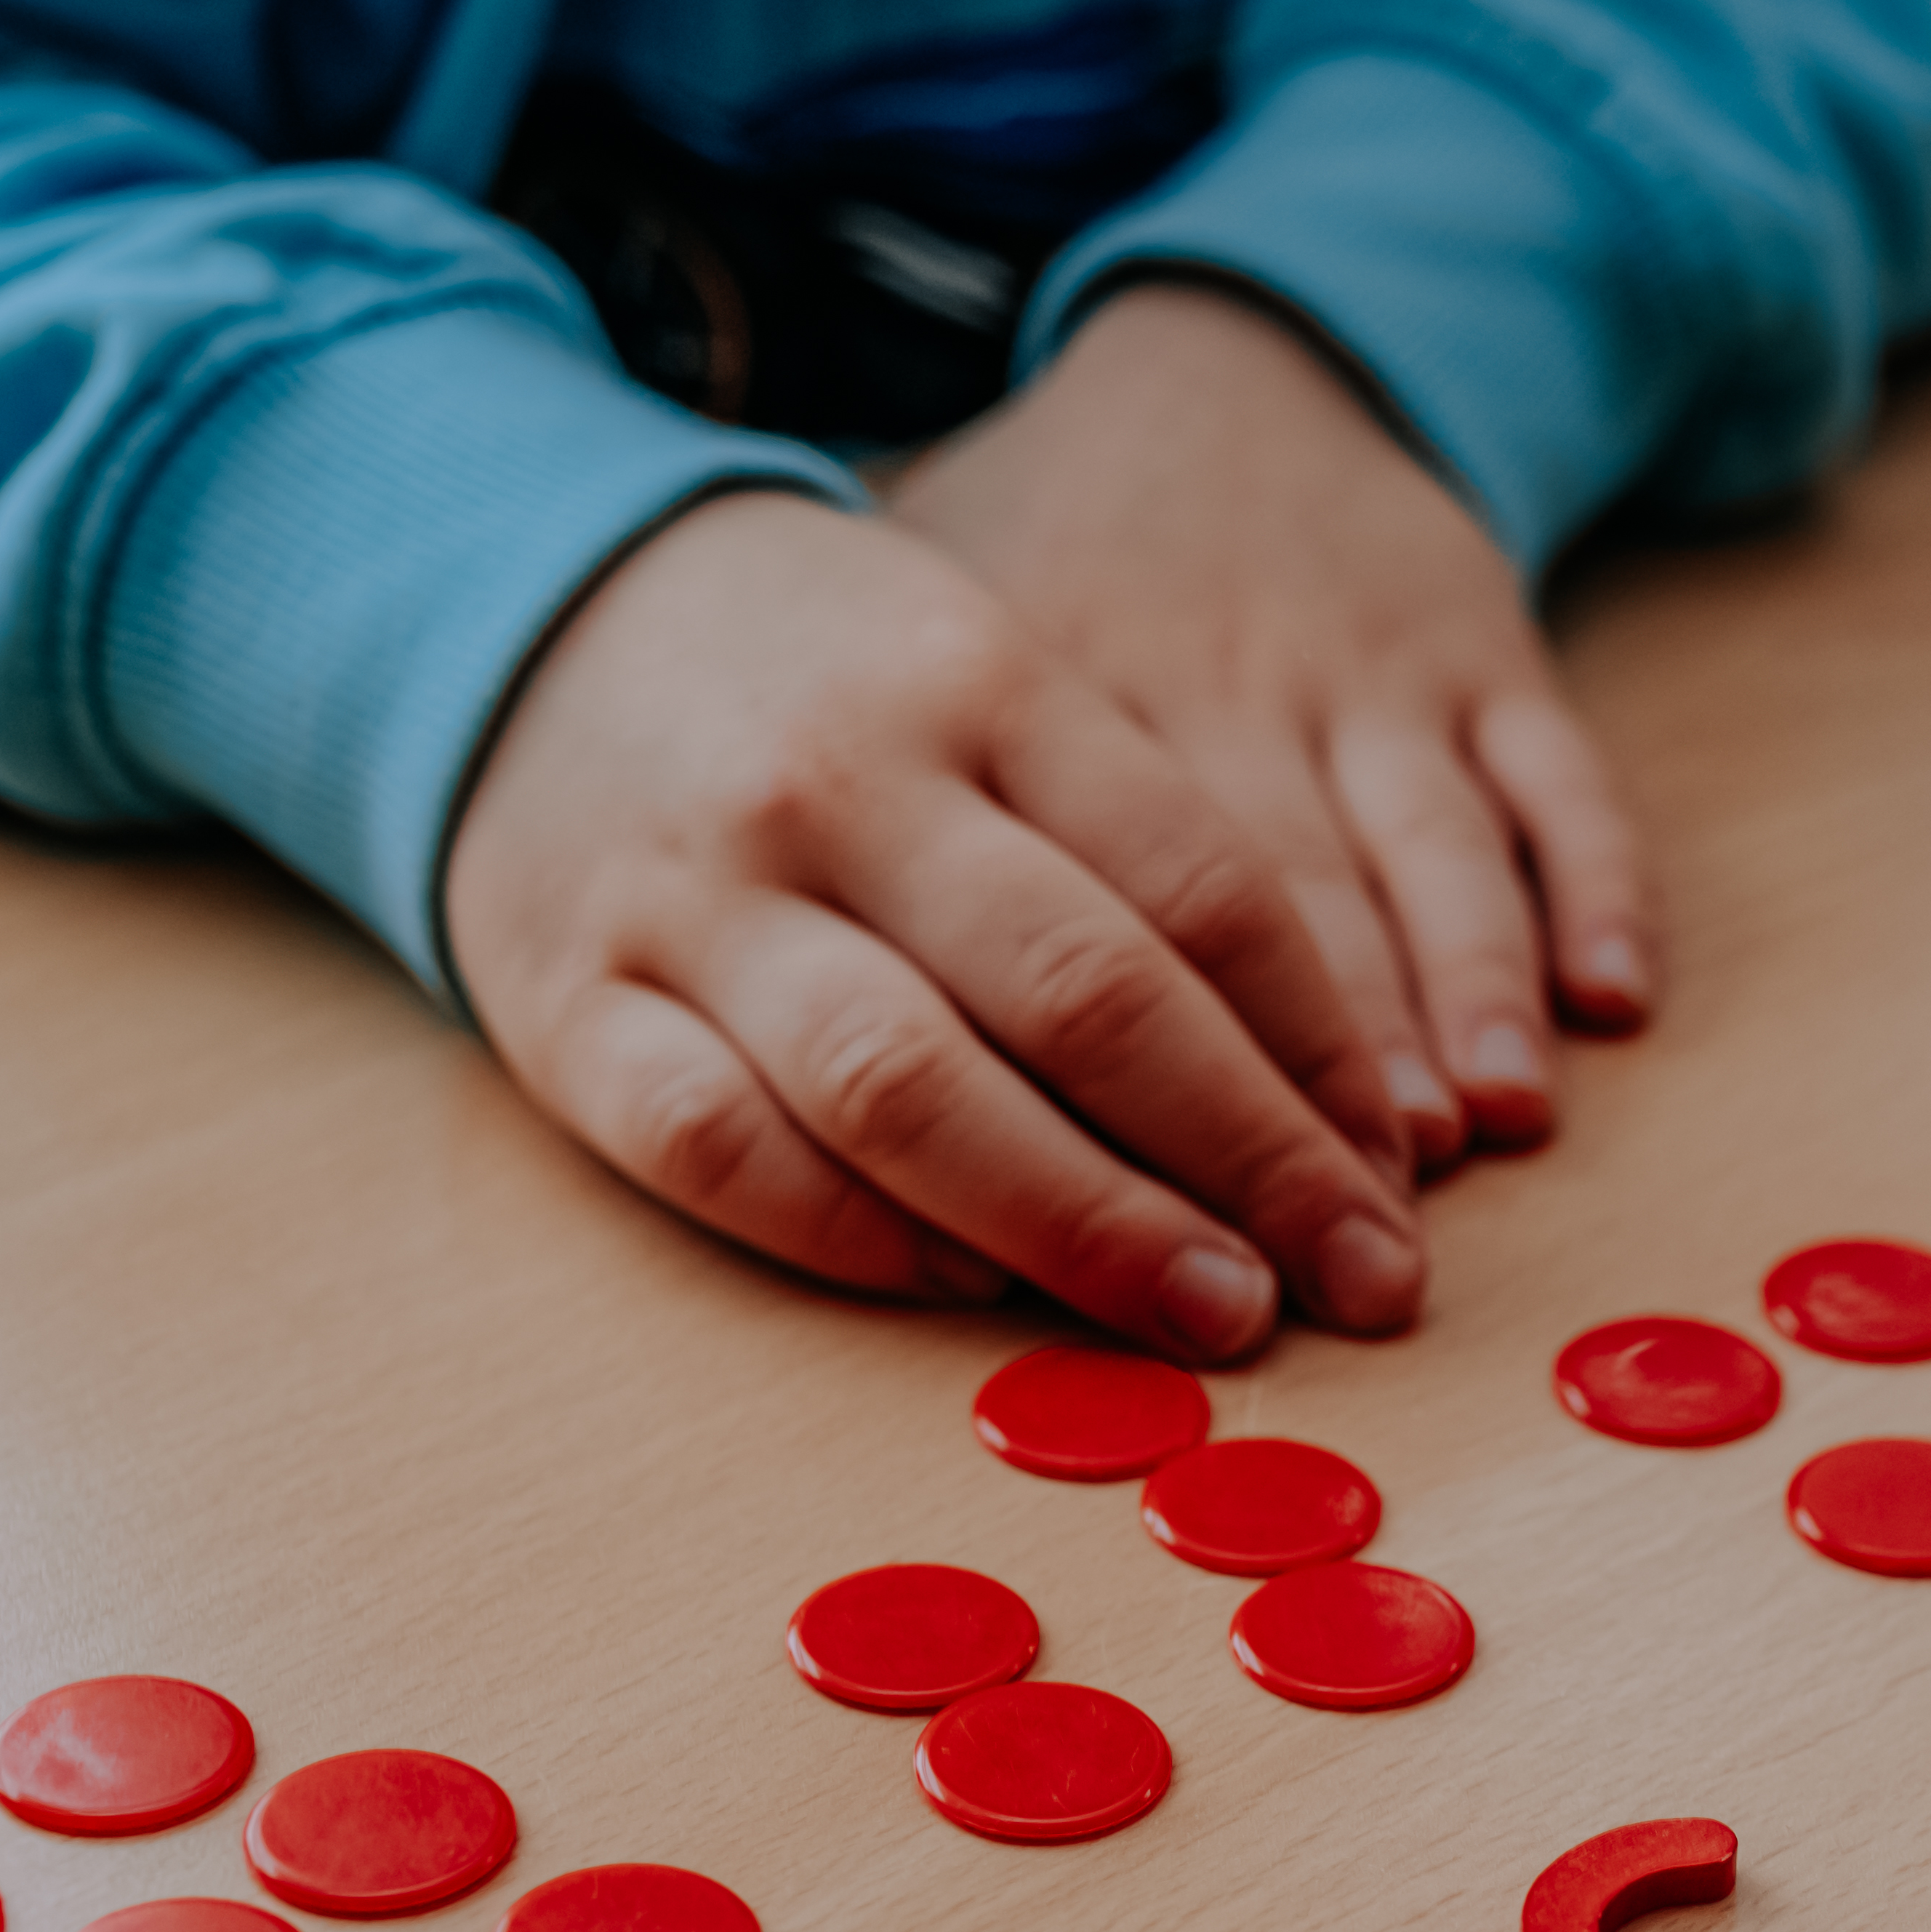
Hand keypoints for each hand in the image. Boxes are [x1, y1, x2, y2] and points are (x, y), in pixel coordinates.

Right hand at [442, 491, 1425, 1361]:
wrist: (534, 615)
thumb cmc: (831, 690)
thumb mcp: (998, 694)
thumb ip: (1134, 861)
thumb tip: (1317, 1099)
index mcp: (982, 683)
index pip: (1200, 886)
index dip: (1321, 1056)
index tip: (1396, 1184)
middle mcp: (839, 786)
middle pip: (1082, 994)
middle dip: (1245, 1161)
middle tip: (1358, 1285)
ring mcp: (691, 899)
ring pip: (905, 1084)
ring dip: (1080, 1223)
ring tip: (1209, 1316)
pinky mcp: (564, 1006)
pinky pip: (719, 1147)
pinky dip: (851, 1234)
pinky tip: (966, 1289)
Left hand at [890, 280, 1651, 1171]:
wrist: (1199, 370)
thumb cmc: (1038, 583)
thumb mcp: (914, 666)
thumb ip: (885, 852)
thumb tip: (856, 1111)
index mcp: (1043, 706)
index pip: (1095, 932)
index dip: (1148, 1089)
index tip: (1180, 1235)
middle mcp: (1211, 683)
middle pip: (1272, 911)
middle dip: (1316, 1093)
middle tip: (1350, 1238)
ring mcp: (1360, 663)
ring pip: (1423, 846)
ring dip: (1461, 995)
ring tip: (1482, 1129)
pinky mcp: (1482, 639)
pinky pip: (1556, 771)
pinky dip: (1596, 883)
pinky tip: (1613, 999)